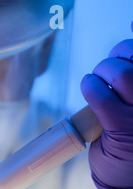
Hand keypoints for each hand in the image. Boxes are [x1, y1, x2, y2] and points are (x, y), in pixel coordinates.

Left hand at [80, 27, 132, 188]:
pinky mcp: (124, 128)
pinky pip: (102, 97)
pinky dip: (90, 86)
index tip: (126, 38)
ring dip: (103, 70)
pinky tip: (89, 86)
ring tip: (97, 79)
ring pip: (123, 73)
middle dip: (118, 55)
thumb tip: (128, 34)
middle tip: (108, 68)